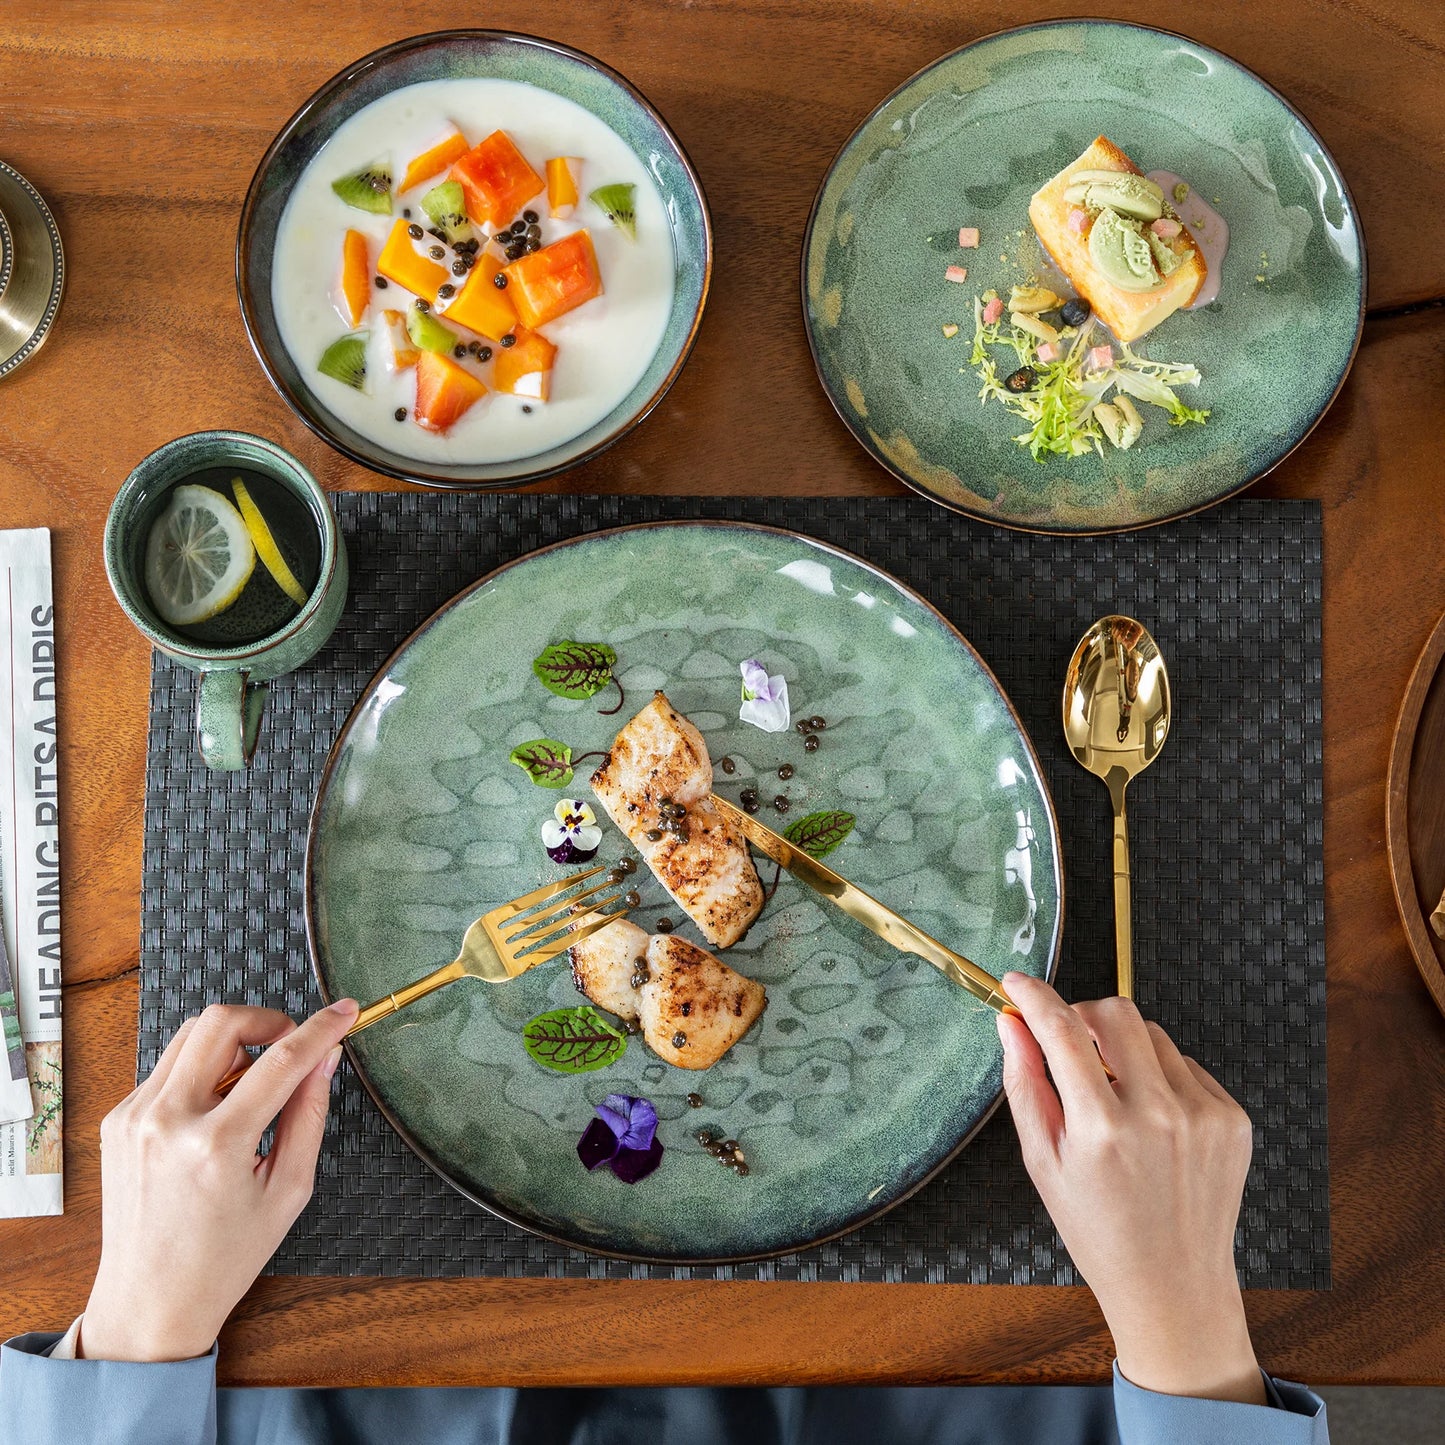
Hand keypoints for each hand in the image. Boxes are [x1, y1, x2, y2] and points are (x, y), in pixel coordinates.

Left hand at [80, 998, 358, 1361]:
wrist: (149, 1304)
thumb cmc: (224, 1259)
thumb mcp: (288, 1191)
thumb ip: (309, 1115)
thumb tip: (325, 1059)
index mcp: (217, 1145)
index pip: (281, 1060)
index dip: (321, 1027)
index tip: (344, 1011)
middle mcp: (167, 1121)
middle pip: (221, 1022)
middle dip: (267, 1020)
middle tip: (289, 1045)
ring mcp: (133, 1118)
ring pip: (191, 1036)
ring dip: (232, 1045)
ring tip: (250, 1088)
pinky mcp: (117, 1120)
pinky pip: (169, 1068)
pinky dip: (202, 1073)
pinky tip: (215, 1114)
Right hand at [998, 973, 1264, 1404]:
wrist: (1174, 1288)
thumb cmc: (1099, 1231)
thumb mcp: (1042, 1163)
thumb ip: (1025, 1084)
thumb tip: (1012, 1023)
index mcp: (1103, 1129)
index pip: (1063, 1030)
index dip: (1035, 996)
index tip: (1018, 983)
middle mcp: (1159, 1114)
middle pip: (1117, 1012)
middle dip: (1084, 1013)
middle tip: (1069, 1040)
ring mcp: (1204, 1115)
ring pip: (1154, 1035)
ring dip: (1124, 1048)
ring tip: (1113, 1097)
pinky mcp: (1233, 1119)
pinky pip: (1187, 1065)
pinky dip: (1161, 1076)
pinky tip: (1151, 1120)